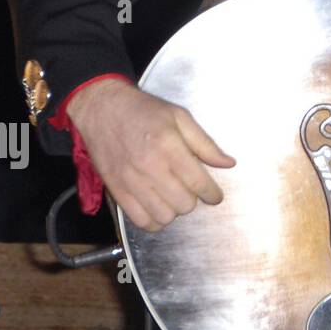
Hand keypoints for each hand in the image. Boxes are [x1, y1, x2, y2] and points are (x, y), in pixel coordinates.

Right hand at [68, 78, 235, 231]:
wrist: (102, 109)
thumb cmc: (143, 110)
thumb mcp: (180, 117)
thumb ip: (205, 144)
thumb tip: (228, 163)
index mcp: (169, 146)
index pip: (198, 183)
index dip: (212, 194)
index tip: (215, 196)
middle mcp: (150, 167)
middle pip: (183, 204)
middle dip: (194, 200)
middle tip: (191, 190)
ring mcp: (131, 182)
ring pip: (163, 216)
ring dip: (174, 210)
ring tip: (174, 197)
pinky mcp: (116, 190)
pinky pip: (139, 220)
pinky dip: (153, 220)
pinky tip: (158, 207)